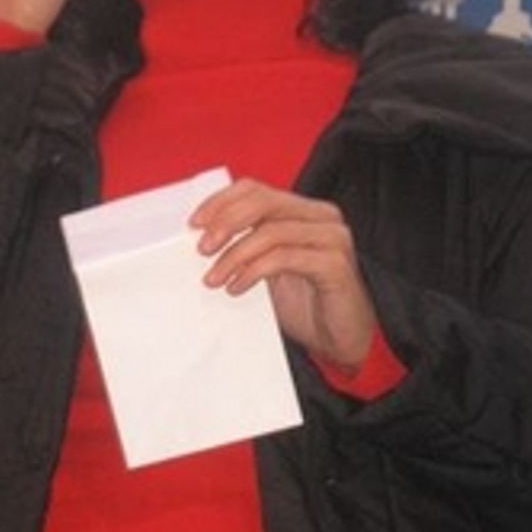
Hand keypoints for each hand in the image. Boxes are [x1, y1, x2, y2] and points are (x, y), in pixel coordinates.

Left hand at [191, 177, 376, 370]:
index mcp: (302, 211)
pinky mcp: (336, 264)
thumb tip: (202, 240)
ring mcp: (332, 238)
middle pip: (263, 202)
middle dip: (225, 223)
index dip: (221, 202)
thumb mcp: (266, 269)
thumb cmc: (303, 305)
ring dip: (235, 255)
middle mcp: (321, 216)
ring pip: (272, 231)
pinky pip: (285, 257)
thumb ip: (246, 247)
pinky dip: (254, 271)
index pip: (255, 190)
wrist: (338, 341)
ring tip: (214, 279)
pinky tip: (237, 288)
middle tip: (202, 250)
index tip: (194, 224)